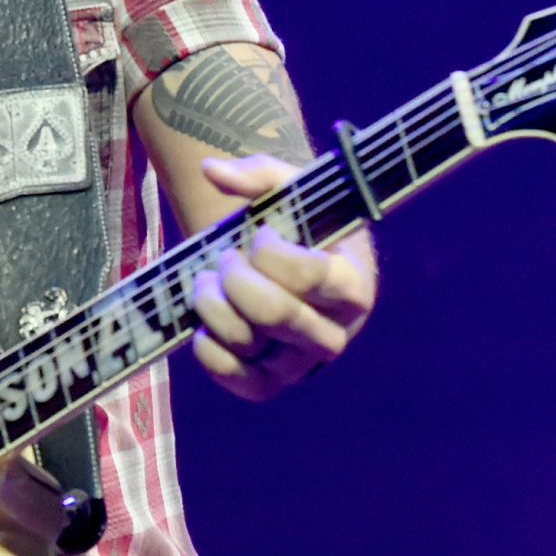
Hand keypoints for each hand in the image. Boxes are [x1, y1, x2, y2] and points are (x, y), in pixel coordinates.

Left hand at [188, 153, 375, 401]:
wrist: (289, 265)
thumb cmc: (298, 223)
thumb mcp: (288, 188)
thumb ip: (256, 173)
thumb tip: (211, 170)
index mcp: (353, 284)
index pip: (311, 276)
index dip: (272, 253)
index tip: (261, 234)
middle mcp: (335, 331)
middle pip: (276, 314)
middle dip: (235, 278)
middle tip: (225, 258)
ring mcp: (303, 363)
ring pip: (251, 344)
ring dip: (212, 307)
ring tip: (205, 281)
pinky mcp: (272, 382)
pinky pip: (243, 385)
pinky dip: (212, 358)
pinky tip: (202, 328)